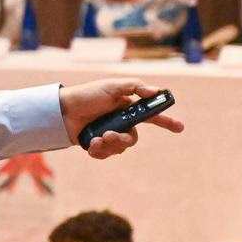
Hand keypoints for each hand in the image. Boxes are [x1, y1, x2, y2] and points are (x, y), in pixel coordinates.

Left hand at [57, 78, 183, 159]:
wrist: (61, 111)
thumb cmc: (86, 95)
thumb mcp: (111, 86)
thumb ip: (134, 87)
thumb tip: (156, 92)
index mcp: (127, 107)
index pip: (151, 116)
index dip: (167, 122)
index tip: (180, 128)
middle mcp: (120, 122)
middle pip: (133, 138)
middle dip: (123, 139)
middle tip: (109, 135)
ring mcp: (109, 134)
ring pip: (120, 148)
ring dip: (109, 145)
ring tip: (96, 138)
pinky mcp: (97, 145)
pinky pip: (106, 155)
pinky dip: (99, 152)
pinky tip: (90, 145)